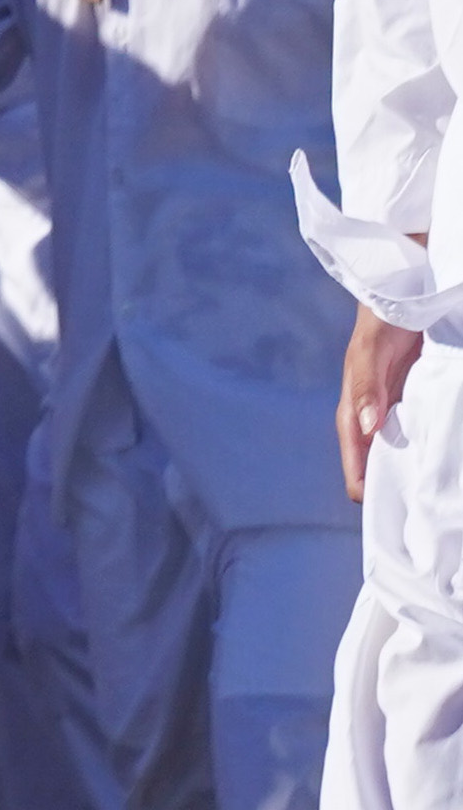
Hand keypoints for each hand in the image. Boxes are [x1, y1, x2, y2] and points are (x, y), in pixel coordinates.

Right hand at [345, 303, 424, 503]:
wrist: (408, 290)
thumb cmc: (381, 318)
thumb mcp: (370, 350)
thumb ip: (365, 386)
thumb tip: (366, 429)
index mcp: (356, 410)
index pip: (356, 460)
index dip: (367, 487)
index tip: (383, 511)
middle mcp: (376, 417)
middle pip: (381, 465)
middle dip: (395, 490)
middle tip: (418, 519)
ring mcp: (400, 413)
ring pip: (405, 454)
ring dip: (417, 474)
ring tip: (436, 501)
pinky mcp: (422, 404)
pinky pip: (427, 437)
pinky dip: (436, 453)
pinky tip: (452, 464)